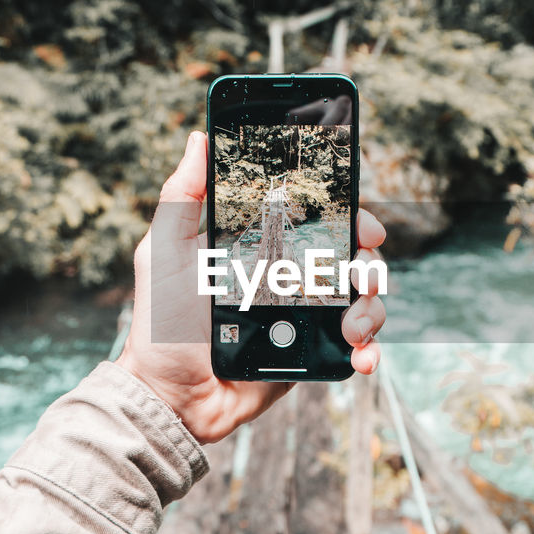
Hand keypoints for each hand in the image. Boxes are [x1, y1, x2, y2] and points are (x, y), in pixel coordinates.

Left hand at [115, 131, 386, 442]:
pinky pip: (356, 346)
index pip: (317, 217)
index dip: (348, 212)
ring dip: (372, 307)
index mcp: (263, 245)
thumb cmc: (161, 322)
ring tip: (353, 325)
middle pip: (351, 255)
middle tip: (363, 269)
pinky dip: (369, 350)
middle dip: (370, 259)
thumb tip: (198, 138)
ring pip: (363, 299)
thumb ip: (182, 196)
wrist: (170, 395)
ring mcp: (306, 316)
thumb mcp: (164, 251)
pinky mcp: (313, 353)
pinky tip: (361, 356)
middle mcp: (291, 277)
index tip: (360, 220)